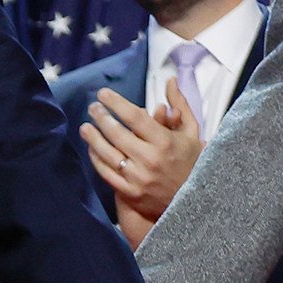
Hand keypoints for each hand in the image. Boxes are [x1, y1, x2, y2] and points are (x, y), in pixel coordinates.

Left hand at [81, 86, 202, 224]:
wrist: (196, 202)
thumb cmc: (192, 162)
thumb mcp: (191, 132)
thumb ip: (180, 104)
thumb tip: (170, 80)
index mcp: (165, 142)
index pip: (134, 117)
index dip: (116, 102)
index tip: (103, 94)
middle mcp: (150, 160)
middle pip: (116, 133)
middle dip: (101, 117)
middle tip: (93, 107)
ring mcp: (138, 179)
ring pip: (107, 153)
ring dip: (93, 137)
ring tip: (86, 126)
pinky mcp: (130, 194)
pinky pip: (106, 173)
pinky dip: (96, 158)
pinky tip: (92, 148)